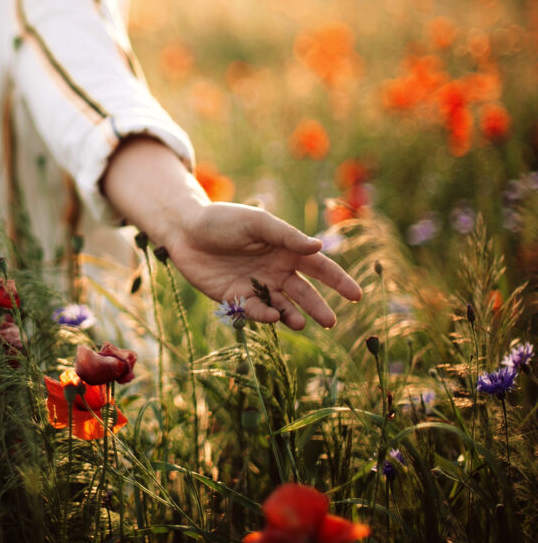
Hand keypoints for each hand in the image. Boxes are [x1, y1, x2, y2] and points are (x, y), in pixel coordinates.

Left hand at [163, 202, 360, 329]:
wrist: (185, 231)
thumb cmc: (222, 220)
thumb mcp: (257, 223)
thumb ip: (286, 236)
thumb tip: (319, 247)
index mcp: (286, 249)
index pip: (320, 267)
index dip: (339, 281)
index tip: (357, 296)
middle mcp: (276, 270)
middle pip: (304, 292)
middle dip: (318, 307)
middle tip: (331, 322)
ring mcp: (257, 285)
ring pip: (282, 306)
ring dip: (293, 316)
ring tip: (299, 323)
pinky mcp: (235, 298)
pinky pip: (256, 310)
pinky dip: (265, 315)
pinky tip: (270, 316)